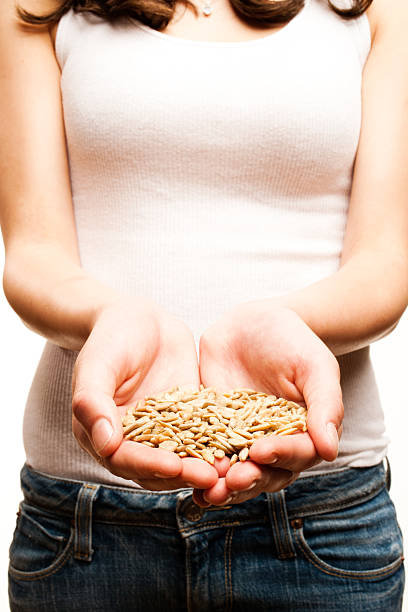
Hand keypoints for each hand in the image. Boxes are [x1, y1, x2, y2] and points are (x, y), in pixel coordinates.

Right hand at [72, 297, 217, 490]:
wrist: (140, 319)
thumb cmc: (111, 338)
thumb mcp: (97, 365)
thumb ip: (93, 402)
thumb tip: (104, 444)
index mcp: (102, 434)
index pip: (124, 459)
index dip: (149, 465)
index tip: (174, 467)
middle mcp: (131, 440)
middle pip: (156, 467)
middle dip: (183, 474)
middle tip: (212, 477)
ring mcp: (162, 431)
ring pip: (182, 458)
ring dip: (203, 466)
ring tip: (231, 470)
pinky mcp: (187, 419)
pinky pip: (203, 436)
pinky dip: (219, 445)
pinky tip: (241, 447)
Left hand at [195, 301, 342, 505]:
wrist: (253, 322)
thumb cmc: (293, 342)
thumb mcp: (315, 366)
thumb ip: (326, 406)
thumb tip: (329, 450)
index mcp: (304, 433)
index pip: (297, 454)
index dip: (281, 455)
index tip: (262, 452)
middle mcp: (274, 443)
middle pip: (266, 473)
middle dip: (249, 480)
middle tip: (232, 480)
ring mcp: (241, 439)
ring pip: (235, 472)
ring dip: (224, 485)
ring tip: (209, 492)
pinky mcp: (213, 430)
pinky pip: (206, 452)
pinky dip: (197, 467)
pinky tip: (184, 474)